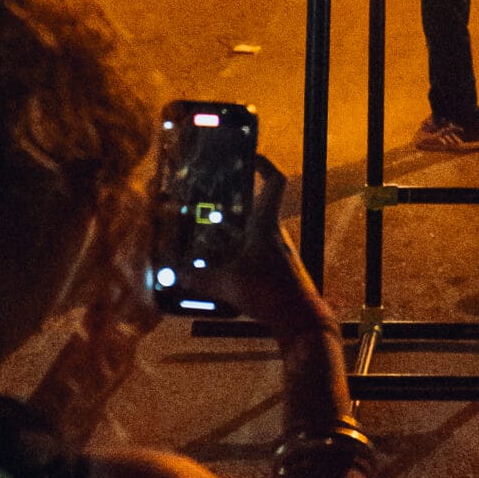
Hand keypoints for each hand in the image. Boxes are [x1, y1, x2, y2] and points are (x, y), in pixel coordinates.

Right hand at [216, 158, 332, 336]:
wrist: (300, 321)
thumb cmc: (270, 293)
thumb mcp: (229, 284)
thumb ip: (201, 280)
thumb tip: (178, 276)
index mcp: (267, 226)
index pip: (273, 183)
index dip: (264, 165)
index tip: (250, 156)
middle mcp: (276, 235)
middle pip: (259, 208)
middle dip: (237, 204)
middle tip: (211, 204)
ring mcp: (279, 254)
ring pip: (257, 233)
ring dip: (237, 232)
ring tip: (210, 237)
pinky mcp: (279, 272)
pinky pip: (258, 254)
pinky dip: (241, 255)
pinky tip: (224, 269)